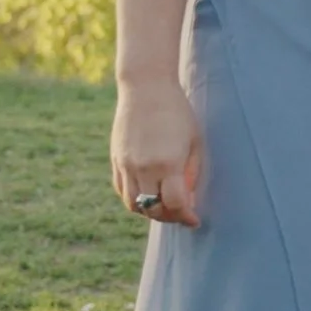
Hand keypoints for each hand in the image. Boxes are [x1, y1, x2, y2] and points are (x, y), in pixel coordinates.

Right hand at [110, 80, 203, 227]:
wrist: (146, 89)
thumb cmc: (178, 113)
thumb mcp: (194, 141)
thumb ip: (191, 172)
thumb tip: (188, 200)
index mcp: (167, 163)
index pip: (175, 204)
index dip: (186, 217)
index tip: (195, 221)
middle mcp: (143, 168)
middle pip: (153, 209)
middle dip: (169, 217)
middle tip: (182, 215)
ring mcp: (126, 165)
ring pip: (134, 205)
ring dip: (150, 212)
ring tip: (166, 208)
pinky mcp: (115, 161)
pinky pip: (122, 191)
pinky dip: (134, 200)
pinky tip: (148, 196)